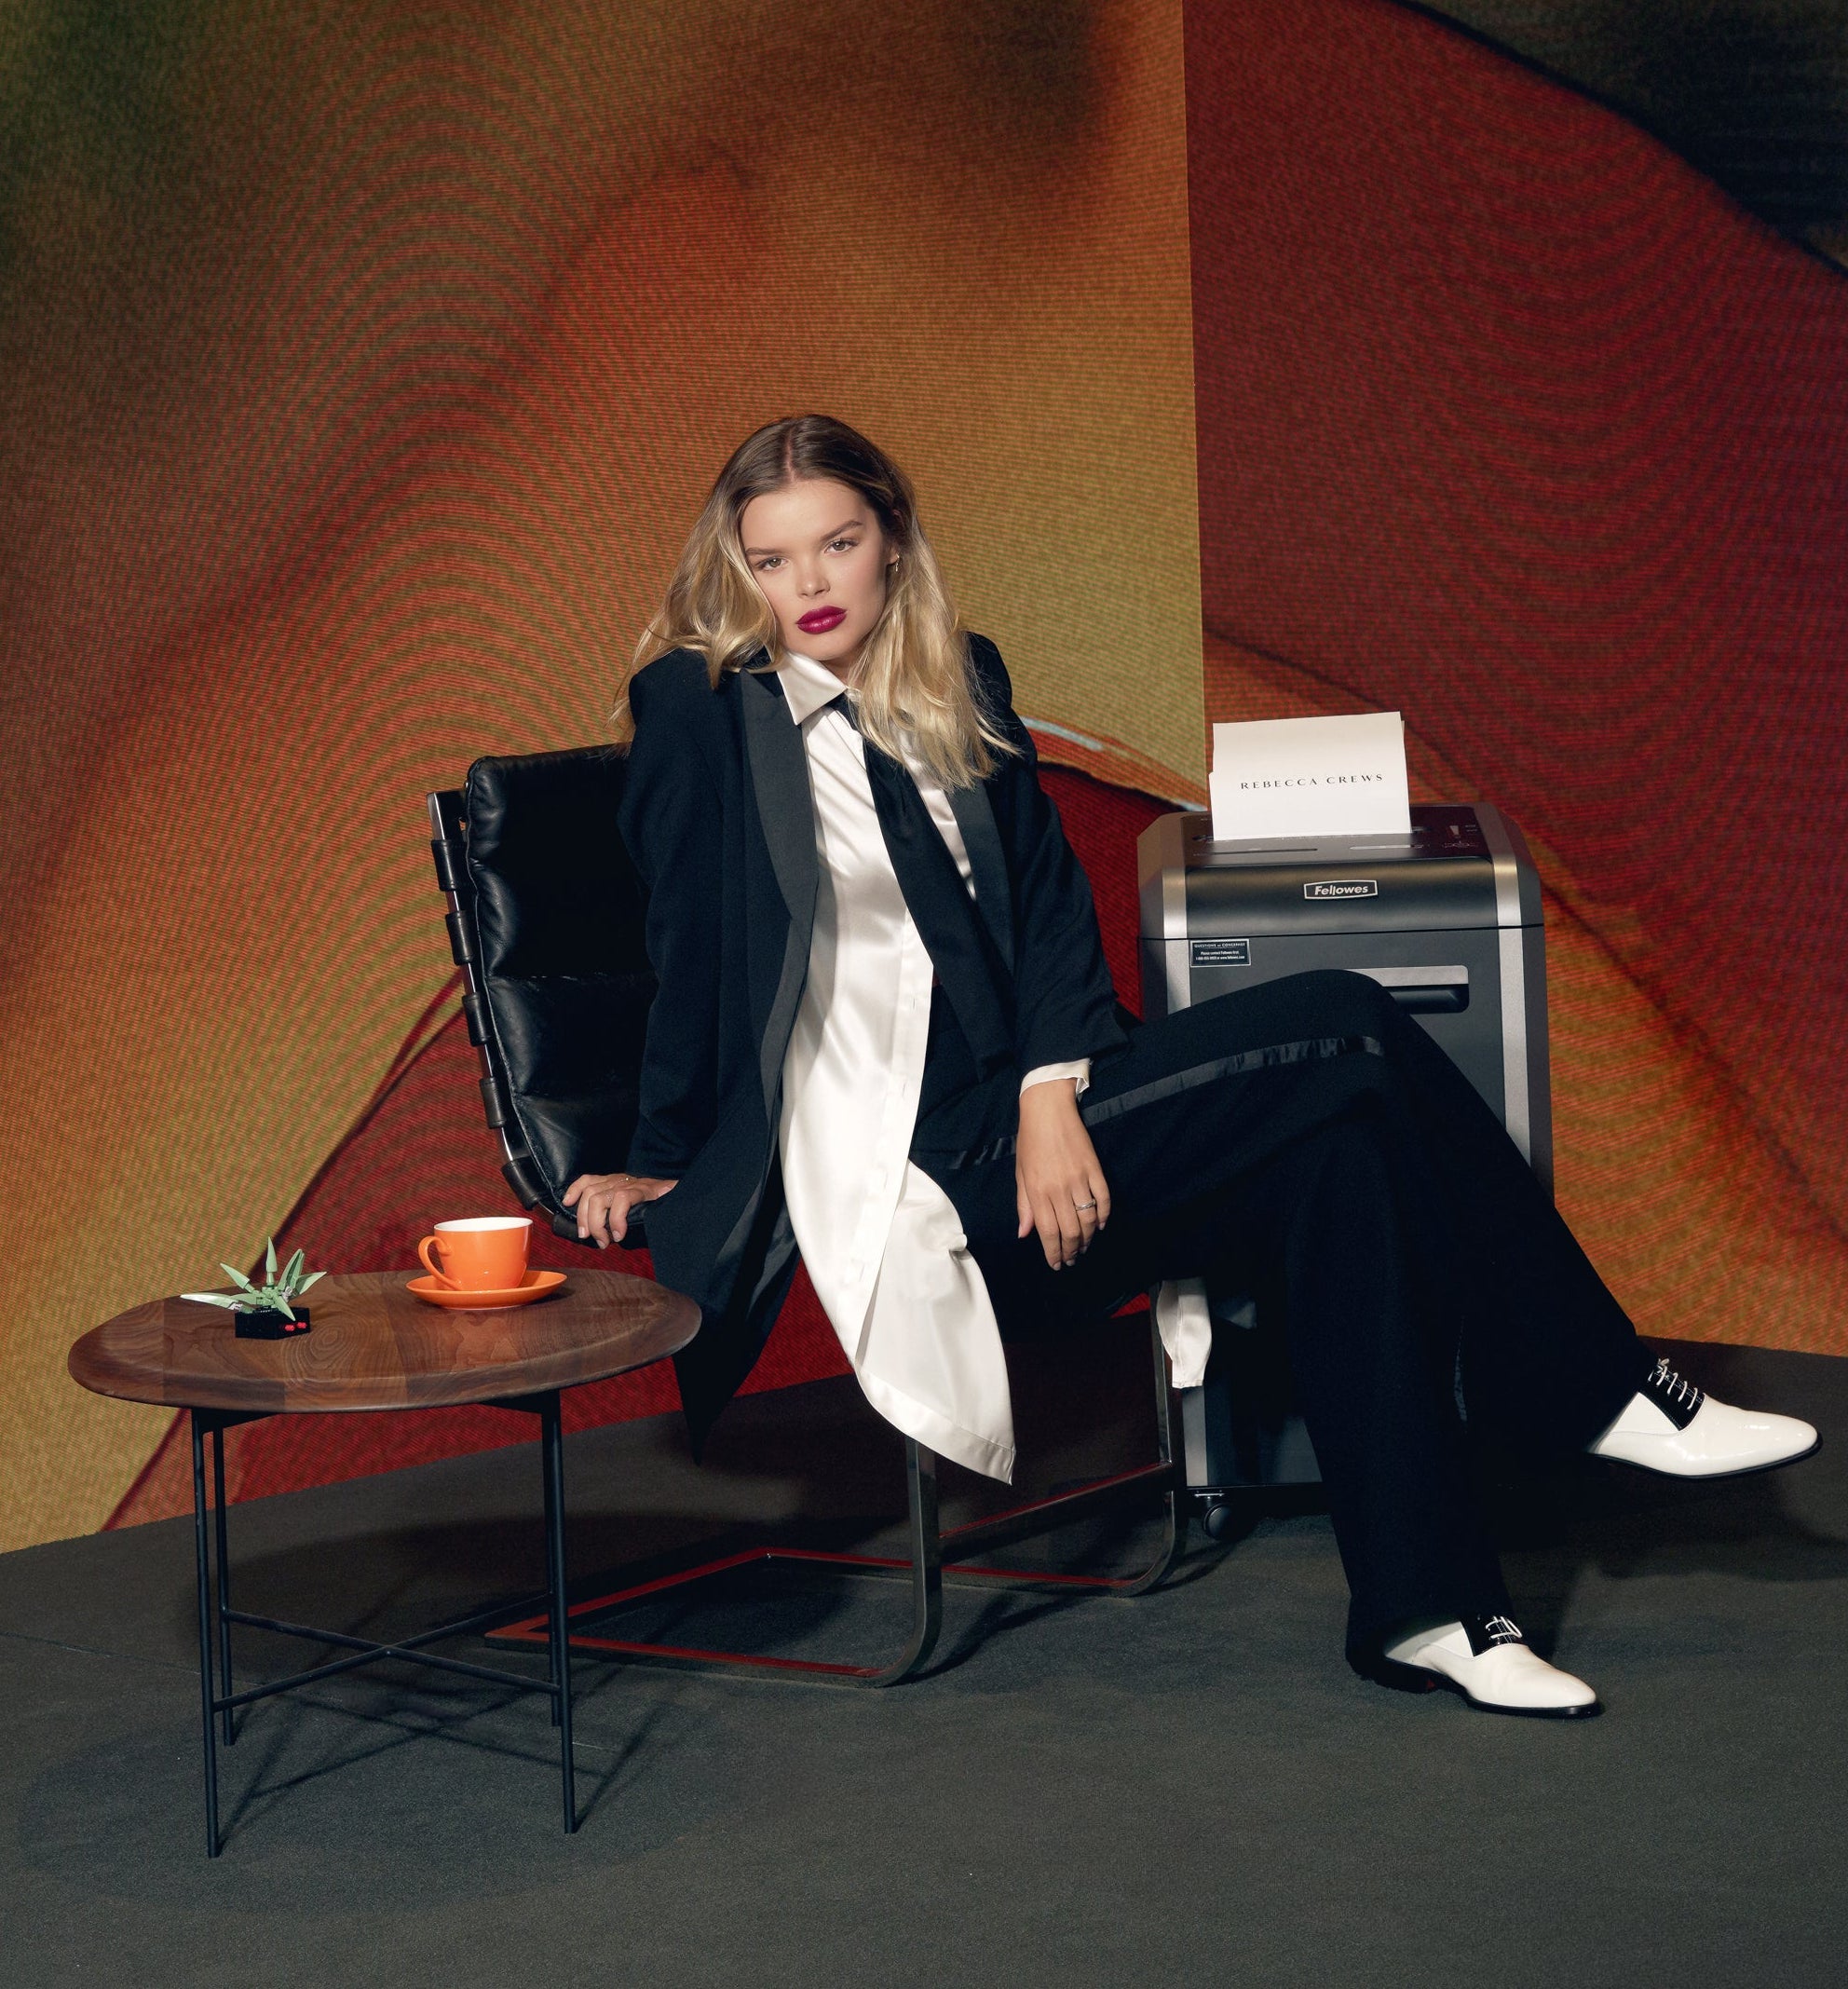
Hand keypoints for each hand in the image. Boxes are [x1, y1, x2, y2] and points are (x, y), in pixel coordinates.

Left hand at [561, 1172, 676, 1248]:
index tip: (567, 1203)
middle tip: (591, 1238)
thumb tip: (600, 1236)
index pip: (589, 1179)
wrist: (686, 1198)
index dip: (574, 1190)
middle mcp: (621, 1180)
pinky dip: (616, 1220)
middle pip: (589, 1193)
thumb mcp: (632, 1209)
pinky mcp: (644, 1190)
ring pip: (599, 1198)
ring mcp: (633, 1184)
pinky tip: (620, 1235)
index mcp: (617, 1182)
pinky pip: (620, 1200)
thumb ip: (616, 1215)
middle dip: (584, 1219)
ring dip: (598, 1224)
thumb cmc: (659, 1208)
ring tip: (606, 1241)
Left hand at [1014, 1080, 1110, 1269]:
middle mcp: (1059, 1189)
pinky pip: (1103, 1200)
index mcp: (1038, 1191)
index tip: (1056, 1264)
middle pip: (1071, 1231)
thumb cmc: (1030, 1142)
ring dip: (1087, 1238)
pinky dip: (1103, 1216)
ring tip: (1083, 1246)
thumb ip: (1024, 1206)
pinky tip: (1099, 1225)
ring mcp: (1080, 1179)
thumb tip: (1025, 1234)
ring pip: (1088, 1220)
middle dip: (1071, 1250)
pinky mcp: (1095, 1169)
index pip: (1048, 1232)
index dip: (1054, 1253)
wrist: (1048, 1110)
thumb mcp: (1021, 1174)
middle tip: (1071, 1259)